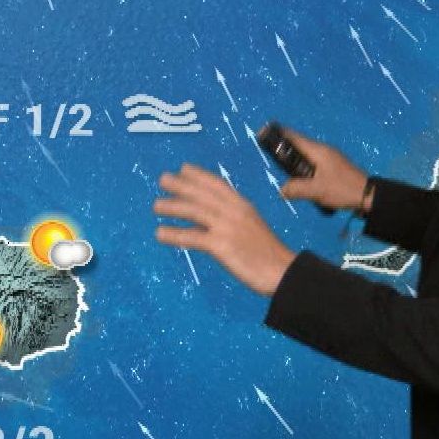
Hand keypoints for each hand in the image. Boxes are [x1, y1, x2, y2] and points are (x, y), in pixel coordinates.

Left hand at [153, 163, 295, 295]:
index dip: (199, 175)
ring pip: (195, 211)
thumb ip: (234, 217)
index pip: (217, 184)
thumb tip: (212, 216)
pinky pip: (193, 237)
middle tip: (162, 179)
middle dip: (181, 185)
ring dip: (173, 207)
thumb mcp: (251, 225)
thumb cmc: (268, 252)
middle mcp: (234, 211)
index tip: (183, 168)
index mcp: (242, 205)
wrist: (282, 270)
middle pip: (202, 194)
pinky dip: (174, 234)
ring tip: (156, 206)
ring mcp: (227, 227)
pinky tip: (160, 234)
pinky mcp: (221, 246)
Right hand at [276, 129, 370, 211]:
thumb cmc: (342, 188)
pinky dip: (304, 169)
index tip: (264, 131)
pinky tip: (300, 181)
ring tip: (283, 171)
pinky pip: (313, 163)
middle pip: (298, 145)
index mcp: (318, 151)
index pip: (294, 137)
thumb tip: (281, 190)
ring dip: (294, 161)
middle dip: (284, 149)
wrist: (368, 195)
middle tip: (269, 155)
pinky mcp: (333, 167)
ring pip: (306, 156)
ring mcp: (329, 158)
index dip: (278, 133)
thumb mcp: (316, 191)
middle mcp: (322, 150)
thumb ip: (296, 189)